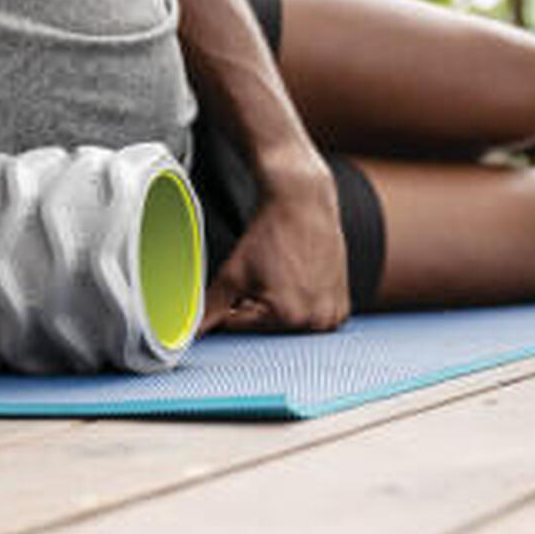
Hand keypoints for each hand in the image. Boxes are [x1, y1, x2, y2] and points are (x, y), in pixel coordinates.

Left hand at [201, 157, 349, 335]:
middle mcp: (317, 320)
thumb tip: (193, 330)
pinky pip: (312, 317)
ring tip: (279, 275)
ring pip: (289, 325)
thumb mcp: (234, 272)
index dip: (230, 307)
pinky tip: (295, 279)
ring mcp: (333, 314)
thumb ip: (211, 308)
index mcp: (289, 316)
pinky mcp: (342, 304)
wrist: (303, 202)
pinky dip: (300, 304)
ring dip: (278, 309)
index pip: (243, 328)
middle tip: (261, 277)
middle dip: (255, 310)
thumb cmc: (272, 233)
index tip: (236, 288)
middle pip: (268, 330)